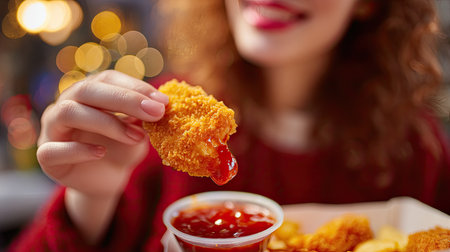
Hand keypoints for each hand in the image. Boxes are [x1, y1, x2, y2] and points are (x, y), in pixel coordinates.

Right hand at [37, 70, 168, 197]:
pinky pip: (54, 149)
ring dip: (107, 123)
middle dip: (125, 100)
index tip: (163, 101)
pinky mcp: (47, 157)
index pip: (107, 79)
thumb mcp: (137, 131)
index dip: (135, 87)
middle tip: (155, 112)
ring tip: (137, 136)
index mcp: (88, 92)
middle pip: (87, 90)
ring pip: (68, 113)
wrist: (106, 180)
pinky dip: (79, 149)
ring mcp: (52, 129)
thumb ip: (143, 118)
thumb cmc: (121, 148)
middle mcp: (66, 104)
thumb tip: (160, 103)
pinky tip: (101, 153)